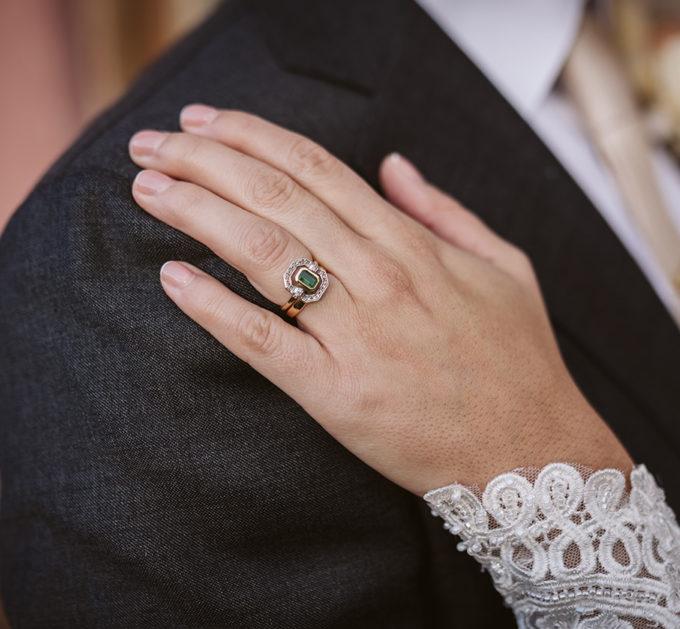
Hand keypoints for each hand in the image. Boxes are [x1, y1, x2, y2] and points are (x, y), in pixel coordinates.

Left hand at [128, 106, 630, 494]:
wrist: (532, 453)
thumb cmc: (520, 362)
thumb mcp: (505, 266)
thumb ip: (445, 212)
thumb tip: (393, 165)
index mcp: (414, 245)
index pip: (317, 170)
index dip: (253, 138)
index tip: (207, 123)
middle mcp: (380, 278)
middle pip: (277, 198)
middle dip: (204, 161)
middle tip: (151, 145)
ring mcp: (356, 336)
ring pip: (262, 254)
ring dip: (197, 213)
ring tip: (147, 190)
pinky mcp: (336, 394)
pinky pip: (262, 342)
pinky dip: (212, 308)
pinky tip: (172, 278)